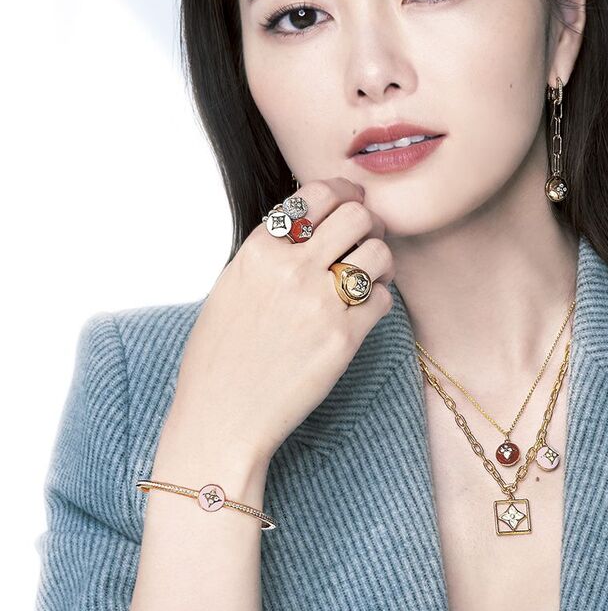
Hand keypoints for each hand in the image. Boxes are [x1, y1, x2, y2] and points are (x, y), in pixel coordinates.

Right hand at [164, 177, 394, 467]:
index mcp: (260, 250)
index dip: (344, 194)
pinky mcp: (343, 339)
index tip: (353, 204)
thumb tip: (311, 223)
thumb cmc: (222, 355)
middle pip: (358, 215)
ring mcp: (319, 303)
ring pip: (379, 253)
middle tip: (366, 241)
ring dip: (380, 262)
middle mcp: (290, 269)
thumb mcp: (233, 284)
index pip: (318, 194)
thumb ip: (271, 250)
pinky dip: (378, 301)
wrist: (222, 417)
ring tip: (369, 276)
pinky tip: (361, 313)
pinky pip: (382, 298)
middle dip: (369, 224)